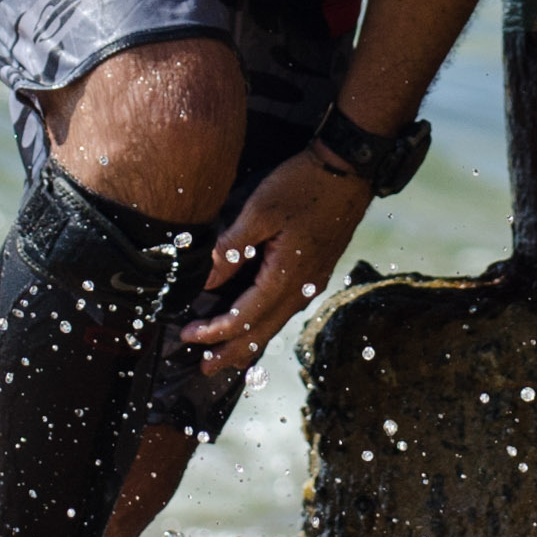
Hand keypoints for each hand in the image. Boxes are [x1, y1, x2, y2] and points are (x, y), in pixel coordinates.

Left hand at [176, 150, 373, 381]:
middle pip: (262, 333)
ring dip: (248, 343)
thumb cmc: (302, 185)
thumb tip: (204, 281)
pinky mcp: (317, 271)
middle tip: (204, 368)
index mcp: (286, 276)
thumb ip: (231, 248)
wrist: (349, 169)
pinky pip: (286, 310)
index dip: (214, 332)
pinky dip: (265, 325)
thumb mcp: (260, 209)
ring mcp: (313, 281)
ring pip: (276, 324)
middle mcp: (303, 287)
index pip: (244, 318)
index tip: (188, 336)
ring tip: (227, 356)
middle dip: (231, 352)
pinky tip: (258, 324)